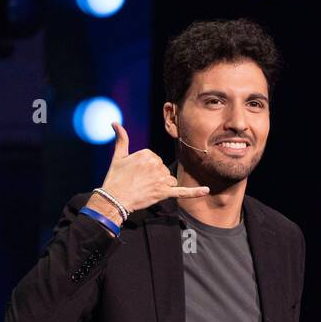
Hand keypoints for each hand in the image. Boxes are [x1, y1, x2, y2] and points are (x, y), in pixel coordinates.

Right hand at [90, 123, 208, 216]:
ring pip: (170, 180)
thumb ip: (121, 139)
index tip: (136, 174)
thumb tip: (115, 123)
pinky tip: (206, 190)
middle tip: (139, 183)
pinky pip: (182, 191)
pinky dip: (195, 192)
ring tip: (146, 189)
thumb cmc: (115, 178)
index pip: (156, 160)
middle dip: (154, 177)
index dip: (147, 169)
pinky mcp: (164, 192)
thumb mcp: (118, 156)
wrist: (114, 199)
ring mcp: (160, 179)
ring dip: (162, 186)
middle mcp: (155, 164)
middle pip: (163, 170)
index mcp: (147, 154)